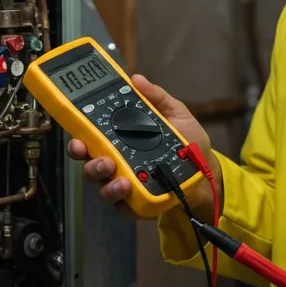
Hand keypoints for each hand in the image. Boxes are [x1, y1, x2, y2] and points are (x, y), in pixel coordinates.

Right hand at [66, 74, 220, 219]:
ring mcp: (123, 185)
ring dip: (107, 184)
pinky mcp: (135, 205)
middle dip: (90, 163)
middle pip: (90, 164)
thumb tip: (137, 79)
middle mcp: (117, 162)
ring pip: (102, 188)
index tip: (78, 137)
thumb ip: (157, 97)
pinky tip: (131, 194)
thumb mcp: (176, 114)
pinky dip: (123, 202)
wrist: (207, 172)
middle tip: (104, 160)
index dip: (79, 138)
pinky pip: (122, 208)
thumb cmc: (187, 142)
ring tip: (122, 181)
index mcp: (120, 139)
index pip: (92, 138)